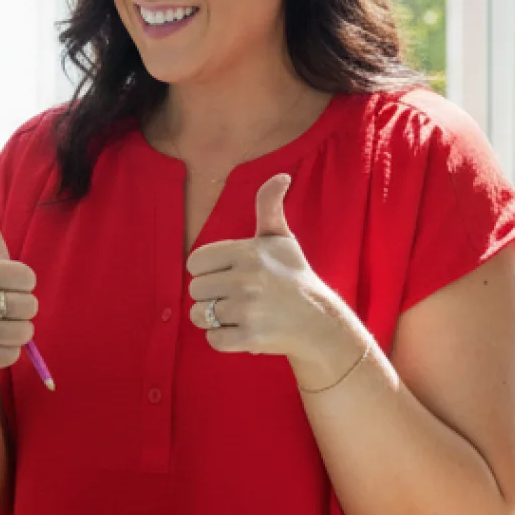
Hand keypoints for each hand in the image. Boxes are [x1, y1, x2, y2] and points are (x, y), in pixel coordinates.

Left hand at [186, 174, 351, 362]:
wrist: (319, 321)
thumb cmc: (293, 277)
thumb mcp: (281, 238)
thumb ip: (269, 206)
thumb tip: (281, 175)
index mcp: (248, 252)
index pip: (194, 262)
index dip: (207, 270)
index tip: (227, 274)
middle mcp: (247, 279)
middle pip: (195, 289)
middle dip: (210, 295)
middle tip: (236, 296)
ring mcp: (248, 310)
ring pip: (199, 315)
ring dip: (213, 318)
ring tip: (237, 313)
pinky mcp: (250, 337)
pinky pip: (213, 339)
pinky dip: (222, 338)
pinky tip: (242, 330)